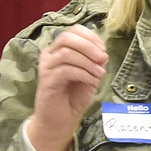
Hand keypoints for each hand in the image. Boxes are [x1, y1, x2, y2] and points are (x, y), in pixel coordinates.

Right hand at [25, 24, 107, 150]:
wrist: (61, 119)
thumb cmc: (74, 96)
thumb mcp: (90, 75)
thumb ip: (95, 62)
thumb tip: (102, 53)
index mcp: (60, 49)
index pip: (74, 31)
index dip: (91, 37)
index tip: (104, 51)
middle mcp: (50, 54)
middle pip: (67, 37)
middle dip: (88, 46)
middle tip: (103, 58)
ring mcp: (46, 67)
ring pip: (66, 53)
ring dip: (87, 62)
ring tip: (100, 74)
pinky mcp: (46, 81)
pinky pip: (65, 70)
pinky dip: (83, 74)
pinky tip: (92, 81)